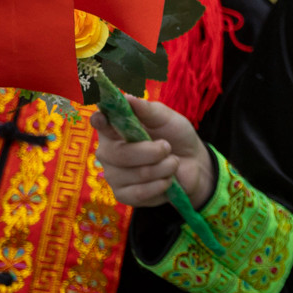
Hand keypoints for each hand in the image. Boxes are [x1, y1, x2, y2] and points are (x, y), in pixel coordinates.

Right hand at [89, 96, 214, 207]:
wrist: (194, 163)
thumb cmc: (176, 137)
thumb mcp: (167, 119)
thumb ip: (148, 110)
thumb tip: (127, 97)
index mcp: (115, 128)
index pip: (99, 122)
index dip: (100, 120)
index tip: (103, 118)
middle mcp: (108, 151)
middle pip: (118, 154)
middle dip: (150, 151)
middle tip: (167, 147)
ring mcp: (114, 175)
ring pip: (136, 174)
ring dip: (164, 167)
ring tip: (172, 162)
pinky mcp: (124, 195)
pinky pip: (140, 193)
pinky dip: (161, 184)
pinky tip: (167, 180)